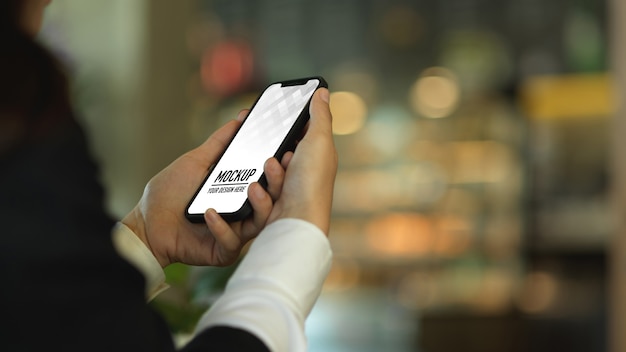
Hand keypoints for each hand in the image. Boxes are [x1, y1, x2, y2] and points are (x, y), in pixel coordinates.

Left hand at [122, 112, 285, 267]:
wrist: (146, 223)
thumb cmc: (170, 193)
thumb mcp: (197, 161)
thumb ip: (220, 142)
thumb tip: (240, 118)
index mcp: (241, 192)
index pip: (269, 181)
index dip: (281, 168)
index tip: (288, 150)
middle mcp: (244, 213)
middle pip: (273, 201)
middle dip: (278, 183)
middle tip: (275, 164)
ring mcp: (235, 234)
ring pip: (260, 223)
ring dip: (261, 205)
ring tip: (253, 187)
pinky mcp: (222, 252)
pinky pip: (231, 242)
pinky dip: (222, 227)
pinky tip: (210, 213)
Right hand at [267, 88, 337, 234]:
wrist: (296, 222)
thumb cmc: (312, 183)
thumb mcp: (318, 141)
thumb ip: (319, 115)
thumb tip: (323, 91)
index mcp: (317, 157)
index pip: (301, 134)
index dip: (289, 127)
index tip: (276, 121)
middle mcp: (304, 174)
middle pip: (279, 153)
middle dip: (274, 154)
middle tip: (277, 159)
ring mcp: (288, 191)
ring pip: (267, 172)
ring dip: (268, 173)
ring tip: (271, 176)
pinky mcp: (273, 206)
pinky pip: (259, 192)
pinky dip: (260, 193)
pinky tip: (261, 193)